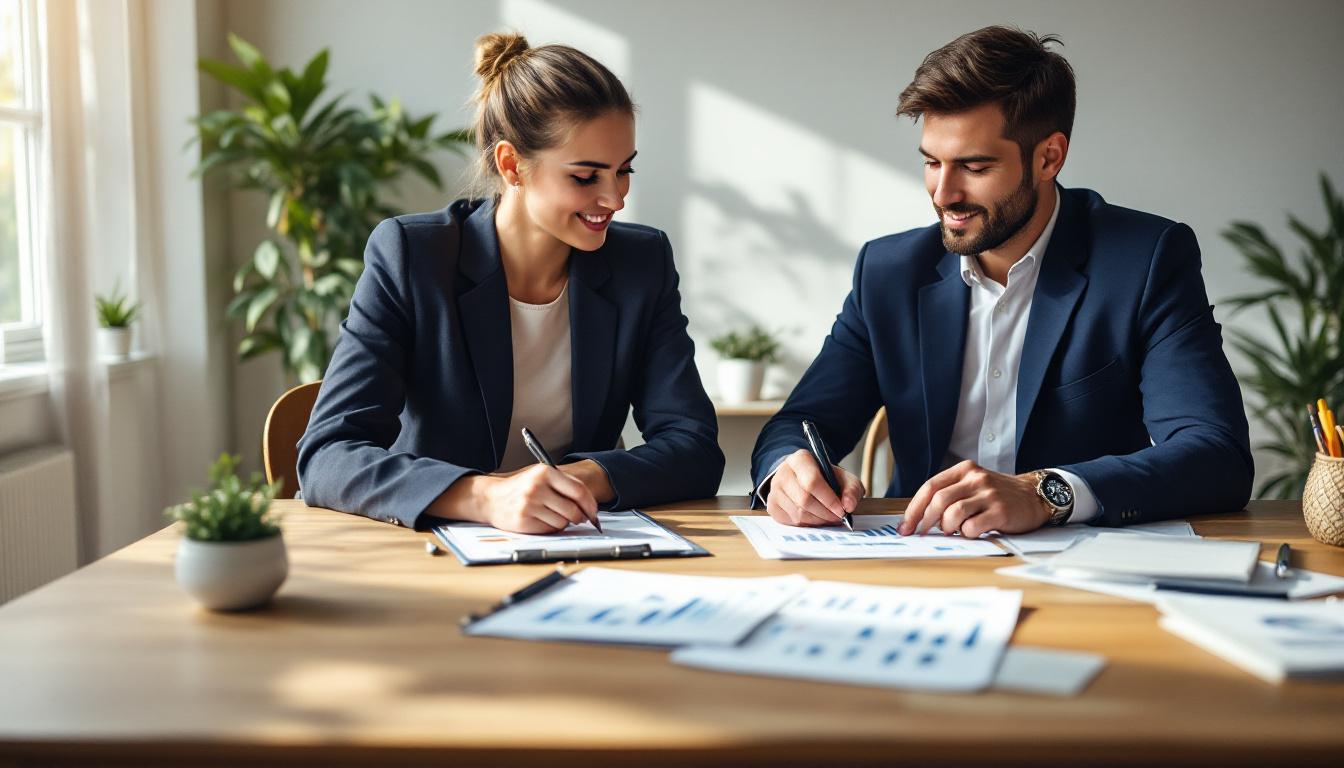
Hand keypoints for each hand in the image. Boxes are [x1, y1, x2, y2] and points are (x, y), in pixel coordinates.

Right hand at [436, 465, 597, 533]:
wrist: (490, 498)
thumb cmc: (520, 487)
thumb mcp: (540, 476)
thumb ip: (564, 485)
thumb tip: (589, 504)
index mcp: (544, 472)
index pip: (578, 490)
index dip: (590, 504)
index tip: (594, 512)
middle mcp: (537, 487)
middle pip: (573, 510)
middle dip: (580, 517)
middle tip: (579, 518)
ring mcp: (529, 505)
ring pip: (563, 522)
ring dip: (563, 522)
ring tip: (551, 515)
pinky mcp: (524, 521)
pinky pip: (550, 529)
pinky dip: (551, 528)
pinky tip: (541, 520)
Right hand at [765, 449, 865, 526]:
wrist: (803, 478)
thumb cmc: (825, 478)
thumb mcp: (844, 478)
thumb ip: (852, 489)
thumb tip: (848, 505)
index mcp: (800, 459)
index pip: (812, 481)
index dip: (828, 499)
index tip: (842, 510)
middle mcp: (783, 473)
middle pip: (804, 500)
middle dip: (825, 514)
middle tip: (837, 518)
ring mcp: (775, 490)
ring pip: (797, 514)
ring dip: (817, 521)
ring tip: (828, 518)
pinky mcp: (772, 505)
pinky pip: (790, 522)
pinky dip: (806, 524)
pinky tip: (815, 519)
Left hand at [898, 460, 1047, 537]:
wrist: (1034, 496)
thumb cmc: (998, 495)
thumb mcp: (974, 485)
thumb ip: (950, 494)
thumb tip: (920, 517)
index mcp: (964, 470)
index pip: (930, 487)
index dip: (914, 508)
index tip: (905, 526)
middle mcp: (976, 479)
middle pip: (938, 501)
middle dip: (925, 521)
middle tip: (923, 533)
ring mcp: (989, 494)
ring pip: (953, 513)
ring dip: (947, 527)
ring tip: (953, 530)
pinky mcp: (1000, 511)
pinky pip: (972, 527)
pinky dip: (967, 533)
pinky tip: (973, 531)